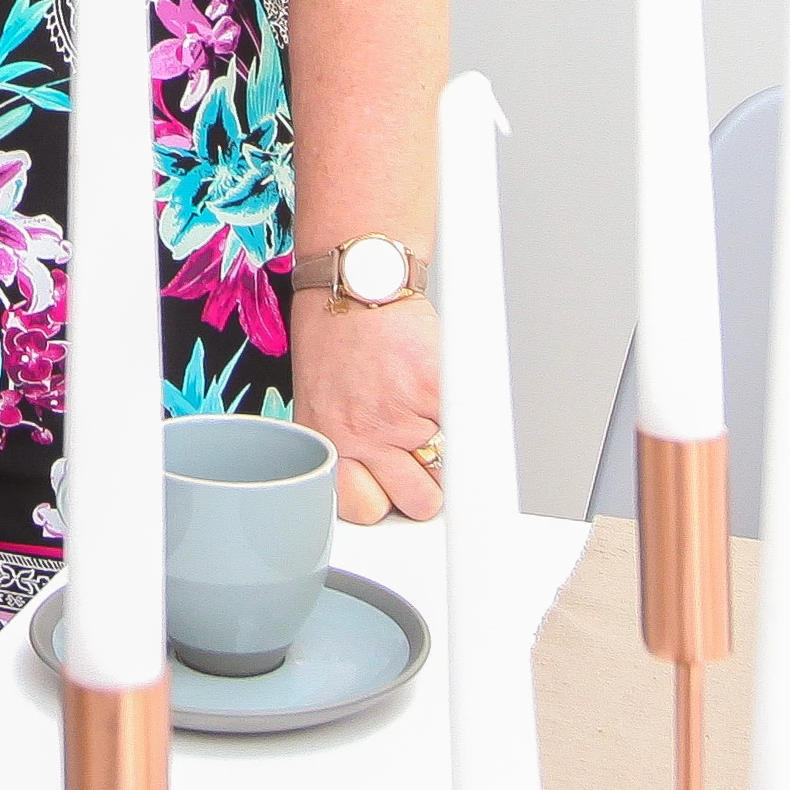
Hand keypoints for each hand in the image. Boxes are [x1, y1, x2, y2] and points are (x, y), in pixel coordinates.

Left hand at [293, 295, 444, 525]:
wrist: (354, 281)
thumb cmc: (334, 334)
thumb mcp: (321, 397)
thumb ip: (346, 444)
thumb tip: (381, 482)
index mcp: (328, 439)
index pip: (364, 509)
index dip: (386, 502)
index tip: (396, 496)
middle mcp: (361, 433)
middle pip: (418, 504)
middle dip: (426, 483)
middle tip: (419, 451)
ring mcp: (400, 414)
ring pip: (449, 472)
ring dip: (449, 453)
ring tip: (431, 418)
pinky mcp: (435, 389)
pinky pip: (468, 428)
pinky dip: (464, 415)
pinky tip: (442, 391)